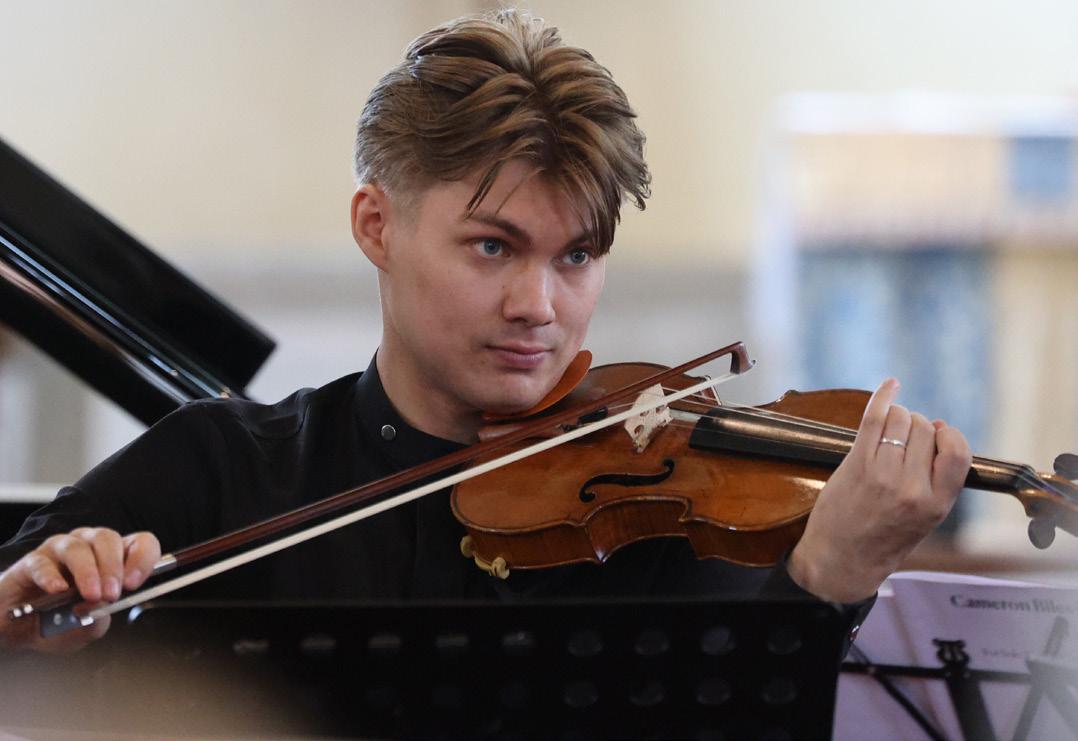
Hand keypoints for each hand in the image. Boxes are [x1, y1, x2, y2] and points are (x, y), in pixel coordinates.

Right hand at [0, 527, 159, 651]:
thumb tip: (102, 604)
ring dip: (87, 571)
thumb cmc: (61, 621)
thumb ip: (100, 617)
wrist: (21, 629)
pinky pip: (43, 563)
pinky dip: (51, 576)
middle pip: (107, 539)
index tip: (134, 583)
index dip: (142, 559)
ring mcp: (59, 550)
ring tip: (90, 595)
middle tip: (112, 593)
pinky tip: (57, 590)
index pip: (139, 543)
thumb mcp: (90, 628)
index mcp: (112, 558)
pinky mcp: (32, 561)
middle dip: (113, 567)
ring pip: (78, 547)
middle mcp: (88, 546)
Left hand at [787, 378, 971, 602]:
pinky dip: (884, 396)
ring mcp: (883, 475)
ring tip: (890, 431)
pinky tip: (890, 385)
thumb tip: (938, 428)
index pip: (959, 451)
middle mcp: (913, 489)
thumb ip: (937, 480)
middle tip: (903, 439)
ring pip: (901, 420)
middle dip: (917, 426)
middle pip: (926, 430)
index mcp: (938, 504)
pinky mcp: (856, 465)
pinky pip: (873, 418)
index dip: (948, 436)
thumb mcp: (926, 519)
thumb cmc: (883, 539)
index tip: (936, 436)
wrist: (842, 560)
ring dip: (898, 417)